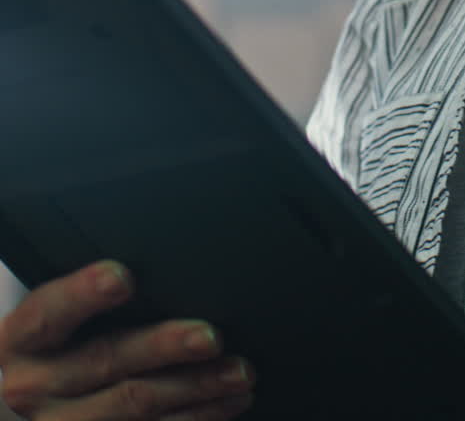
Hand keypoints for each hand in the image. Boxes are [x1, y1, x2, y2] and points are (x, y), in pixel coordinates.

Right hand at [0, 261, 254, 419]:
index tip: (122, 277)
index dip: (84, 294)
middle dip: (164, 348)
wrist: (28, 398)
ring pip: (136, 405)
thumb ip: (85, 297)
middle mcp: (36, 387)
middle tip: (211, 336)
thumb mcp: (51, 319)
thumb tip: (152, 263)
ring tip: (239, 371)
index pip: (49, 313)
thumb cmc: (55, 343)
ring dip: (196, 389)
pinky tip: (226, 404)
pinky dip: (196, 418)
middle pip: (106, 361)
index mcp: (21, 340)